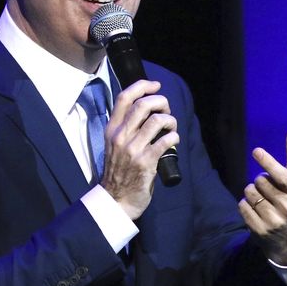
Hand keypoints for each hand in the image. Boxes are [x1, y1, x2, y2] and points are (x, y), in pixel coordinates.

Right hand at [101, 79, 179, 219]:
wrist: (116, 200)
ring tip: (172, 128)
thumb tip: (148, 111)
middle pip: (144, 104)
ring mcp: (133, 149)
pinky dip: (174, 137)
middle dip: (161, 102)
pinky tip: (173, 141)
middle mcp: (120, 136)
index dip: (142, 85)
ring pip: (157, 120)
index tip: (155, 85)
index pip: (125, 98)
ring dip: (171, 120)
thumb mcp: (114, 145)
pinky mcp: (146, 162)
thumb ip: (126, 129)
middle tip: (166, 111)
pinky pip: (166, 140)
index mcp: (112, 130)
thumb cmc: (119, 172)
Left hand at [239, 117, 286, 263]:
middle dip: (260, 181)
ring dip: (252, 194)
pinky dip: (246, 206)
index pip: (282, 175)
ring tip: (264, 201)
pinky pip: (242, 206)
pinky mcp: (261, 230)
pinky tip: (257, 212)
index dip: (269, 163)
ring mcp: (275, 219)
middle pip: (259, 180)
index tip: (256, 151)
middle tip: (270, 191)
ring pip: (249, 192)